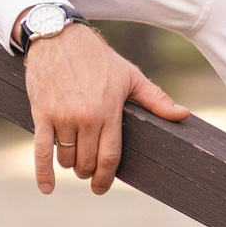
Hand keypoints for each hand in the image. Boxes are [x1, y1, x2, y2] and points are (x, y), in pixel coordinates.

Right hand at [22, 18, 188, 194]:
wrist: (59, 38)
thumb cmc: (98, 59)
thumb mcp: (131, 76)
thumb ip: (156, 99)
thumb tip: (184, 115)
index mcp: (109, 111)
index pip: (110, 156)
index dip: (107, 177)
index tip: (103, 187)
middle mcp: (85, 117)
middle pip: (87, 161)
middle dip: (88, 172)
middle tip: (89, 173)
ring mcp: (62, 117)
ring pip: (66, 158)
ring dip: (71, 166)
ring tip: (74, 163)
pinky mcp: (41, 114)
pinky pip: (41, 150)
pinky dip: (43, 172)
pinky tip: (47, 188)